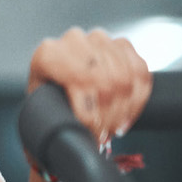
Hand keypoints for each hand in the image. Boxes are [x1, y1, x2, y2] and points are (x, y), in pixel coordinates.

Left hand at [27, 28, 151, 147]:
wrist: (56, 83)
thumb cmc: (45, 100)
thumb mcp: (40, 109)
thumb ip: (50, 118)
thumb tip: (69, 143)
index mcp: (48, 54)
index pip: (80, 81)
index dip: (92, 115)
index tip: (93, 136)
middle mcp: (73, 41)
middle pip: (106, 82)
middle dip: (110, 117)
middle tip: (106, 135)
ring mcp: (98, 39)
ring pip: (125, 77)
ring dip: (126, 110)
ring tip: (116, 127)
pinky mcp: (121, 44)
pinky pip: (141, 69)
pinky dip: (140, 96)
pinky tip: (129, 113)